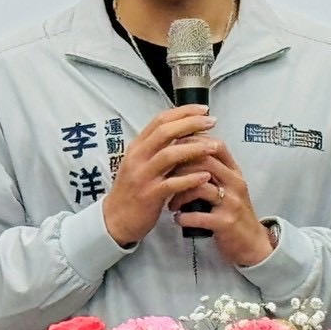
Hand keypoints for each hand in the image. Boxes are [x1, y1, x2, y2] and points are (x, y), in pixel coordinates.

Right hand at [101, 105, 220, 246]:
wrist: (115, 220)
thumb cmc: (133, 190)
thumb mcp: (140, 164)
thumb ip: (156, 148)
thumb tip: (182, 132)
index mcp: (137, 147)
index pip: (160, 120)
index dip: (183, 112)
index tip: (203, 109)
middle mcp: (138, 158)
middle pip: (165, 132)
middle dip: (191, 124)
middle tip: (212, 122)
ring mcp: (143, 176)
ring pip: (169, 155)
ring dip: (194, 148)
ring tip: (215, 146)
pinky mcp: (149, 196)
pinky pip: (172, 184)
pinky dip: (190, 178)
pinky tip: (206, 176)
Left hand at [169, 139, 276, 266]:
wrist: (253, 243)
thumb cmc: (233, 212)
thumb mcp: (228, 187)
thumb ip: (213, 172)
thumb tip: (184, 154)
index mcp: (234, 172)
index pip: (216, 146)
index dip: (193, 143)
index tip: (173, 151)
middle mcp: (235, 183)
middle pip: (205, 161)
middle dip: (180, 168)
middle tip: (165, 179)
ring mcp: (232, 203)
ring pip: (200, 187)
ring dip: (179, 195)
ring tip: (171, 204)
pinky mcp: (226, 223)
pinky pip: (199, 216)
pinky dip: (183, 217)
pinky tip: (177, 219)